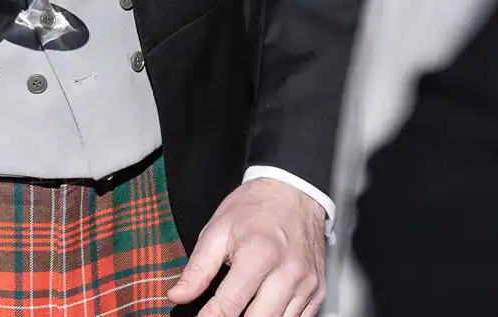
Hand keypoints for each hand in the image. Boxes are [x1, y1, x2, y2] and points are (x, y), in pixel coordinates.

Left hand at [167, 178, 325, 316]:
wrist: (293, 193)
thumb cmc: (254, 209)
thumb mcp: (217, 230)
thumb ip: (198, 268)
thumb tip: (179, 295)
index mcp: (258, 254)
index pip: (231, 302)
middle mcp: (287, 272)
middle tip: (219, 315)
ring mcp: (307, 283)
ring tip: (241, 310)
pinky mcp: (318, 291)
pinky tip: (263, 308)